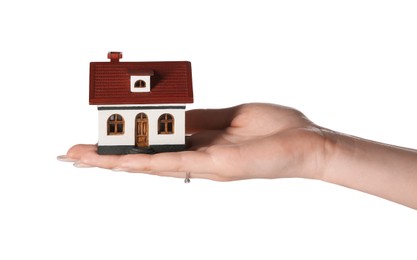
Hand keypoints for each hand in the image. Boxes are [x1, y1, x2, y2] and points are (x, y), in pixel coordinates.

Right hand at [59, 103, 326, 180]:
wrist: (306, 143)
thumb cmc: (273, 128)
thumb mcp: (230, 116)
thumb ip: (200, 119)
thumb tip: (172, 116)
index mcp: (200, 143)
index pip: (155, 144)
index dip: (126, 143)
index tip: (99, 140)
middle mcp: (196, 158)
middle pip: (146, 157)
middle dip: (109, 156)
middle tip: (73, 155)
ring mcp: (204, 164)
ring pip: (153, 163)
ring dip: (117, 162)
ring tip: (83, 160)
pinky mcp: (216, 164)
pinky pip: (175, 162)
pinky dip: (147, 162)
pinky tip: (123, 163)